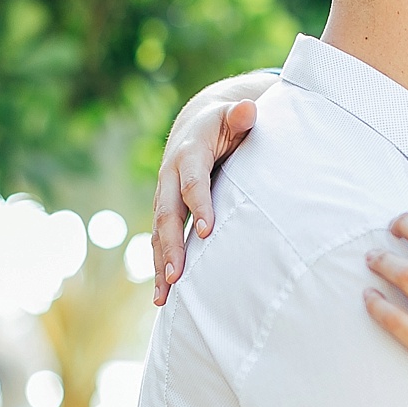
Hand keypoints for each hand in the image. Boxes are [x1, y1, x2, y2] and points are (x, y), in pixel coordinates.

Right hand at [150, 75, 274, 304]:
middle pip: (167, 215)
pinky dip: (160, 267)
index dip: (199, 204)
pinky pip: (159, 242)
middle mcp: (170, 178)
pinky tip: (163, 296)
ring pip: (158, 234)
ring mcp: (164, 197)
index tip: (208, 231)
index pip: (193, 182)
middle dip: (171, 246)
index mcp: (188, 154)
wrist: (194, 128)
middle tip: (178, 275)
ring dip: (160, 265)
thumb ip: (241, 115)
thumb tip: (249, 110)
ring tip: (164, 296)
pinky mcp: (166, 213)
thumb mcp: (232, 116)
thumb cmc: (223, 125)